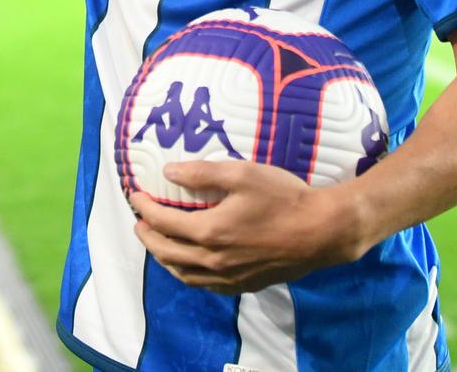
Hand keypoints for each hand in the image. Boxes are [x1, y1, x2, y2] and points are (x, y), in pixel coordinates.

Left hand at [130, 160, 362, 293]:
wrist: (321, 232)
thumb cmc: (283, 198)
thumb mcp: (243, 174)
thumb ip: (202, 173)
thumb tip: (169, 171)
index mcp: (209, 231)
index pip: (164, 222)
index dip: (145, 208)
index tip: (135, 195)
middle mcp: (213, 260)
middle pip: (167, 252)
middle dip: (147, 235)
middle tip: (139, 221)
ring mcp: (227, 277)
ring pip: (182, 273)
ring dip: (163, 257)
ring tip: (157, 242)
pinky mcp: (242, 285)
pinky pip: (203, 285)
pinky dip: (186, 274)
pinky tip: (188, 265)